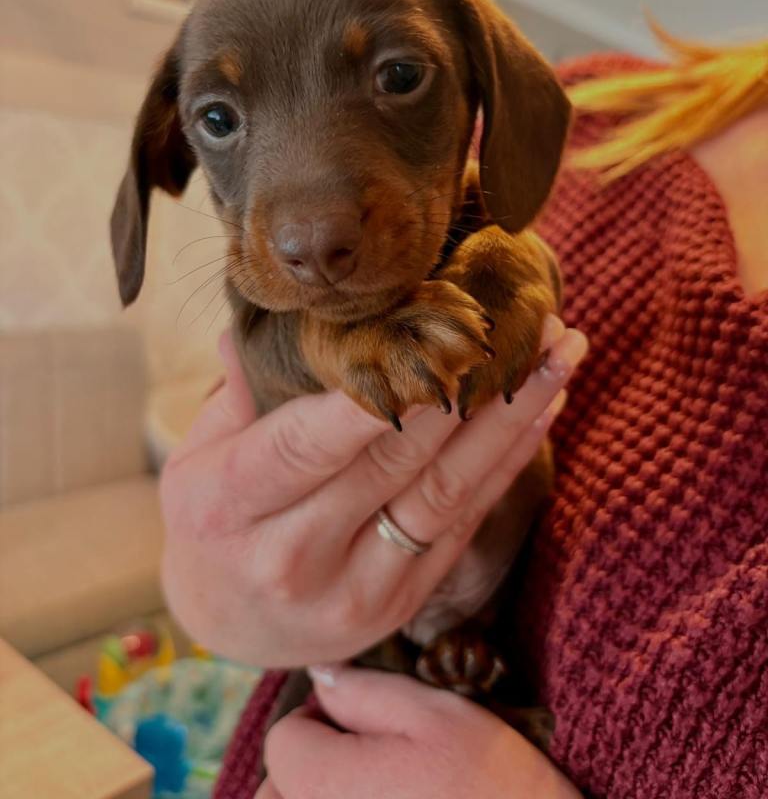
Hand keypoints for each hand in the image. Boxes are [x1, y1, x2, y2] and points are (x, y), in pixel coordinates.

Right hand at [160, 317, 586, 666]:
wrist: (228, 623)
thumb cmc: (213, 519)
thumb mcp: (198, 454)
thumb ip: (239, 386)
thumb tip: (274, 312)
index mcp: (230, 506)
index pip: (305, 441)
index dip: (370, 392)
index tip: (430, 332)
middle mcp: (294, 556)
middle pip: (394, 462)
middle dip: (467, 384)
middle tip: (525, 320)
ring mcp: (357, 588)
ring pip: (445, 492)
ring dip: (511, 419)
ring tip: (561, 356)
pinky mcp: (404, 602)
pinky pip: (464, 523)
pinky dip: (506, 462)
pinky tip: (542, 410)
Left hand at [257, 665, 580, 797]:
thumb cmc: (496, 785)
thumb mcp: (437, 715)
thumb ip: (366, 692)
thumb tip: (319, 675)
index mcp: (325, 784)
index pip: (283, 740)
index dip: (320, 722)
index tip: (362, 729)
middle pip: (275, 793)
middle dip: (308, 771)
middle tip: (369, 767)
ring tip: (376, 796)